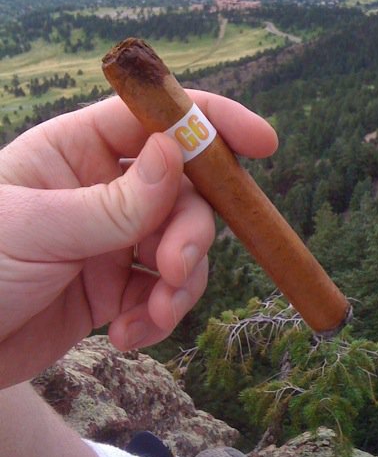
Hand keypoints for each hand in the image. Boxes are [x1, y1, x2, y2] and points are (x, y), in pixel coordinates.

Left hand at [0, 92, 277, 387]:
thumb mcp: (35, 230)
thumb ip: (113, 202)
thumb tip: (177, 154)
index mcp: (75, 150)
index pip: (155, 119)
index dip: (211, 124)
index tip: (262, 144)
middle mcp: (102, 189)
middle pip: (182, 194)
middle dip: (190, 234)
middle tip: (175, 270)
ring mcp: (110, 241)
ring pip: (180, 248)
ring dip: (179, 285)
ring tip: (151, 315)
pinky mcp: (112, 290)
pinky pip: (160, 295)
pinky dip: (156, 317)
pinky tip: (126, 337)